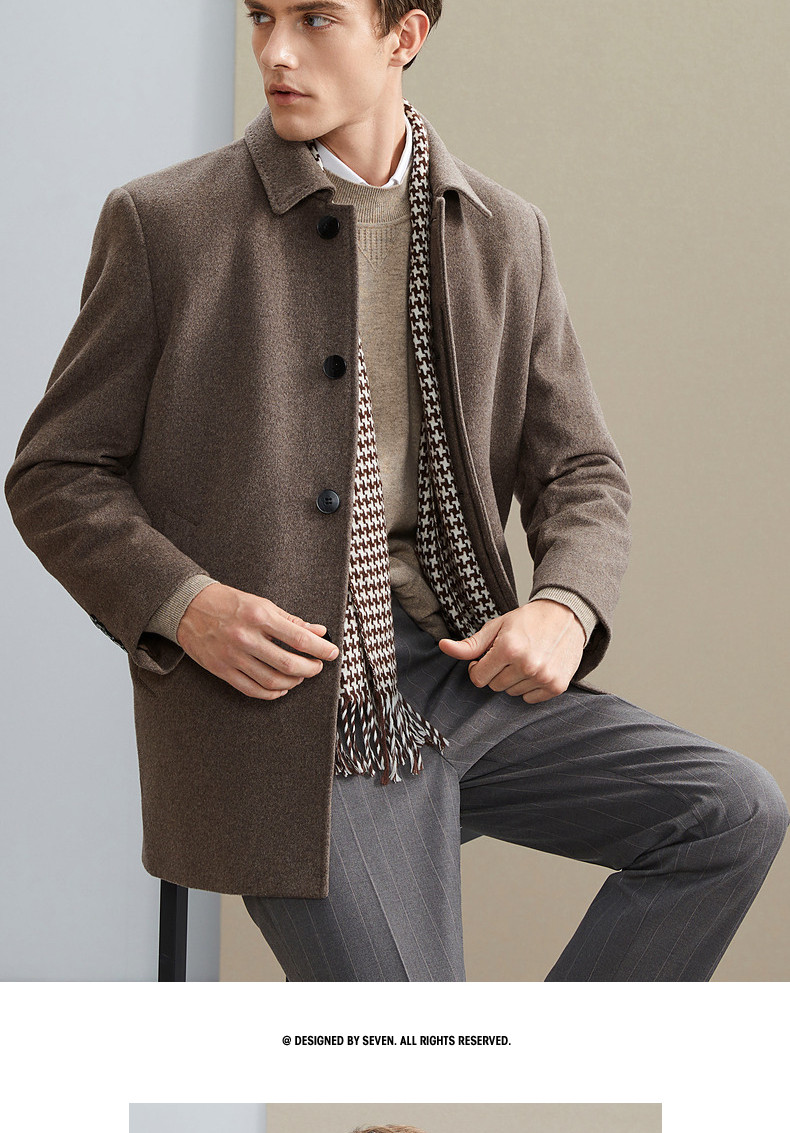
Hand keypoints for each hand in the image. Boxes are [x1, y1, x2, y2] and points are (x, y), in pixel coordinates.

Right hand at [176, 582, 338, 699]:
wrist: (188, 607)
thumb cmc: (228, 603)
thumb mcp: (262, 604)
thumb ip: (291, 620)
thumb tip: (318, 632)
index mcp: (259, 616)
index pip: (298, 638)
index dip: (320, 649)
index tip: (332, 652)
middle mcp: (246, 638)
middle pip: (288, 664)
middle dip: (310, 669)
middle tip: (317, 666)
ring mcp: (233, 657)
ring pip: (272, 681)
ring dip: (293, 682)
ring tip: (300, 676)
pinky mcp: (222, 670)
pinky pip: (252, 689)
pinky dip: (271, 693)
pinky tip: (281, 688)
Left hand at [437, 598, 584, 702]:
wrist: (566, 615)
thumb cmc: (528, 620)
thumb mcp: (496, 627)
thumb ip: (470, 644)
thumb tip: (443, 646)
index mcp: (508, 648)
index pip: (478, 678)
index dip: (480, 668)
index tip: (489, 658)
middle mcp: (527, 664)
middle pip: (495, 686)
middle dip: (498, 673)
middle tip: (511, 656)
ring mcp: (543, 677)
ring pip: (512, 693)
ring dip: (514, 680)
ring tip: (526, 659)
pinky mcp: (557, 686)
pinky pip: (530, 699)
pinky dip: (530, 687)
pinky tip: (537, 668)